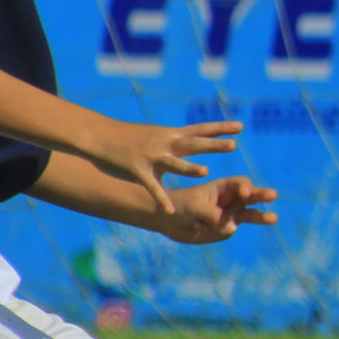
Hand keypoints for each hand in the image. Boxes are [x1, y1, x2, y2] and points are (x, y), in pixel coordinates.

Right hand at [84, 118, 237, 213]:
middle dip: (213, 145)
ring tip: (206, 172)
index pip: (200, 130)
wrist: (98, 135)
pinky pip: (152, 187)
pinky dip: (161, 199)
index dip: (220, 128)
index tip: (241, 126)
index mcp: (171, 135)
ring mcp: (151, 157)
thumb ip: (174, 142)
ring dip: (189, 168)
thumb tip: (191, 143)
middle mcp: (164, 144)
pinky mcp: (137, 170)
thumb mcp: (155, 136)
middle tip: (233, 145)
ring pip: (174, 164)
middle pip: (193, 144)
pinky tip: (170, 212)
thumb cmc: (128, 137)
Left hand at [160, 175, 278, 243]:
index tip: (245, 193)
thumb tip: (233, 228)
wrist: (168, 221)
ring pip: (250, 214)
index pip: (240, 184)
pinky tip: (217, 230)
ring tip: (274, 218)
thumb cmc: (180, 205)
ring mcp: (230, 215)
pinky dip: (229, 230)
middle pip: (251, 196)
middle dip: (262, 195)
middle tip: (273, 194)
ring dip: (261, 216)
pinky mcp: (226, 230)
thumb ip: (213, 215)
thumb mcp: (194, 206)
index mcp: (223, 187)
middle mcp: (231, 200)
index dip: (245, 187)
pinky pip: (232, 229)